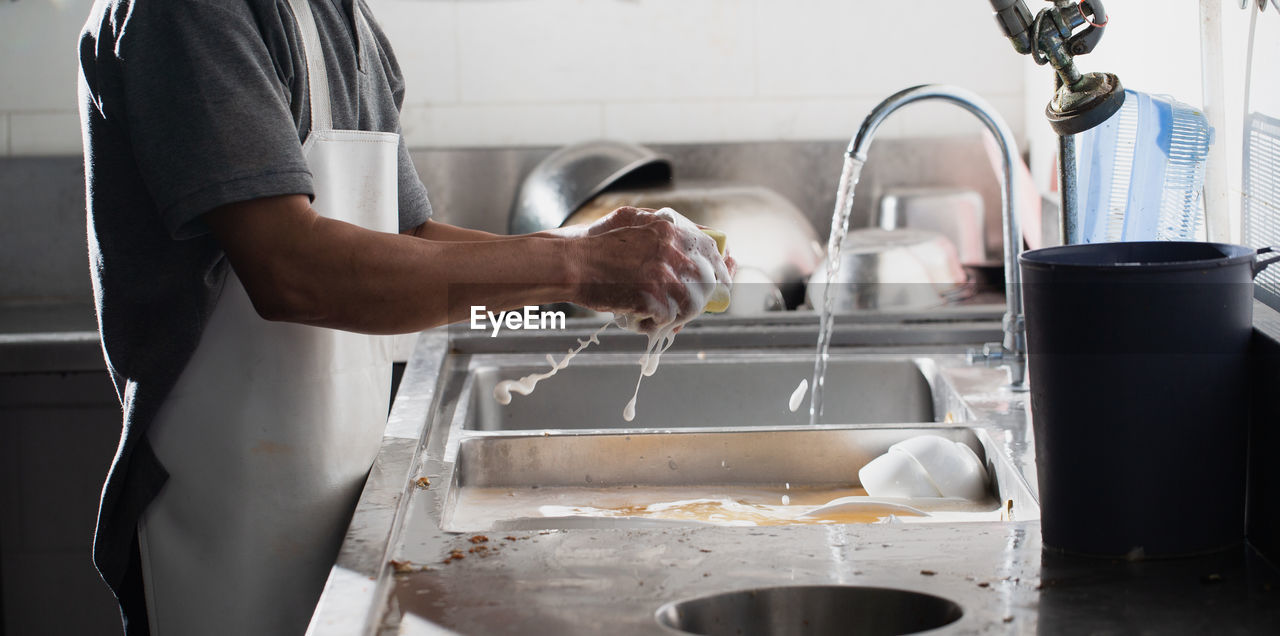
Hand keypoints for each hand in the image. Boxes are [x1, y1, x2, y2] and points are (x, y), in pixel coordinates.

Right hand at [572, 214, 730, 333]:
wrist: (572, 263)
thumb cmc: (596, 242)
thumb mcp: (634, 218)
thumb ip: (665, 225)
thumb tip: (695, 234)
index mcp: (670, 229)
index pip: (711, 248)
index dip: (721, 266)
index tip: (722, 279)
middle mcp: (672, 250)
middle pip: (708, 280)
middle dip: (703, 297)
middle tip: (688, 306)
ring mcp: (663, 275)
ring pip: (693, 304)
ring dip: (680, 314)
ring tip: (661, 315)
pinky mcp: (652, 298)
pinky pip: (669, 319)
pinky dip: (657, 324)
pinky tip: (642, 319)